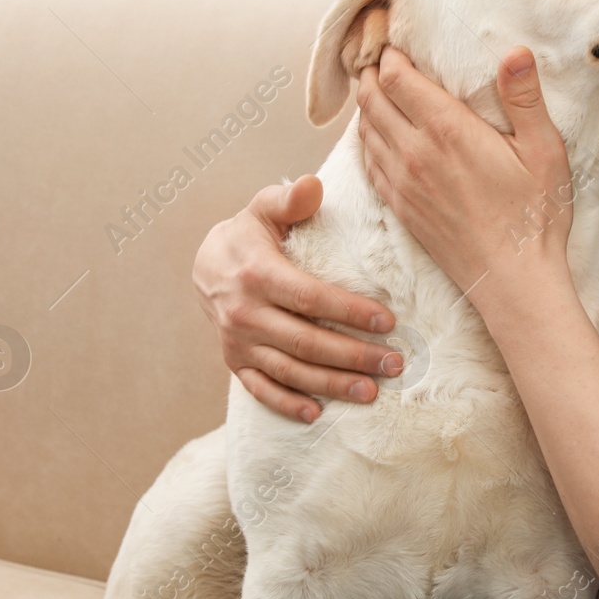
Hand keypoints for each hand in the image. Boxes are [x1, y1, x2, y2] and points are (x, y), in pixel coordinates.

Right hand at [193, 174, 404, 422]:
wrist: (204, 264)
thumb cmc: (249, 234)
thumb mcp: (264, 208)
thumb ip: (290, 199)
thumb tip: (314, 185)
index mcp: (257, 274)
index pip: (310, 299)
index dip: (350, 312)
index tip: (389, 322)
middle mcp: (245, 313)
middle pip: (306, 342)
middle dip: (353, 356)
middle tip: (395, 364)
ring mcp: (237, 342)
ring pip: (289, 370)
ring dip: (331, 384)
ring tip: (371, 391)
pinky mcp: (234, 361)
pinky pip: (260, 389)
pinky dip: (287, 404)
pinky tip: (318, 413)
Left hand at [355, 45, 573, 302]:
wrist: (513, 280)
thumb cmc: (535, 216)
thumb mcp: (544, 150)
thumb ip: (525, 99)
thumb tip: (514, 52)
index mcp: (448, 131)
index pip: (397, 78)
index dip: (390, 53)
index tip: (395, 40)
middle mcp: (415, 153)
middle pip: (371, 98)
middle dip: (371, 72)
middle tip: (380, 56)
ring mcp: (402, 183)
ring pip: (365, 129)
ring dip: (366, 103)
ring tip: (376, 87)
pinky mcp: (400, 207)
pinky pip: (369, 162)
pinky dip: (367, 139)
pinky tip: (378, 133)